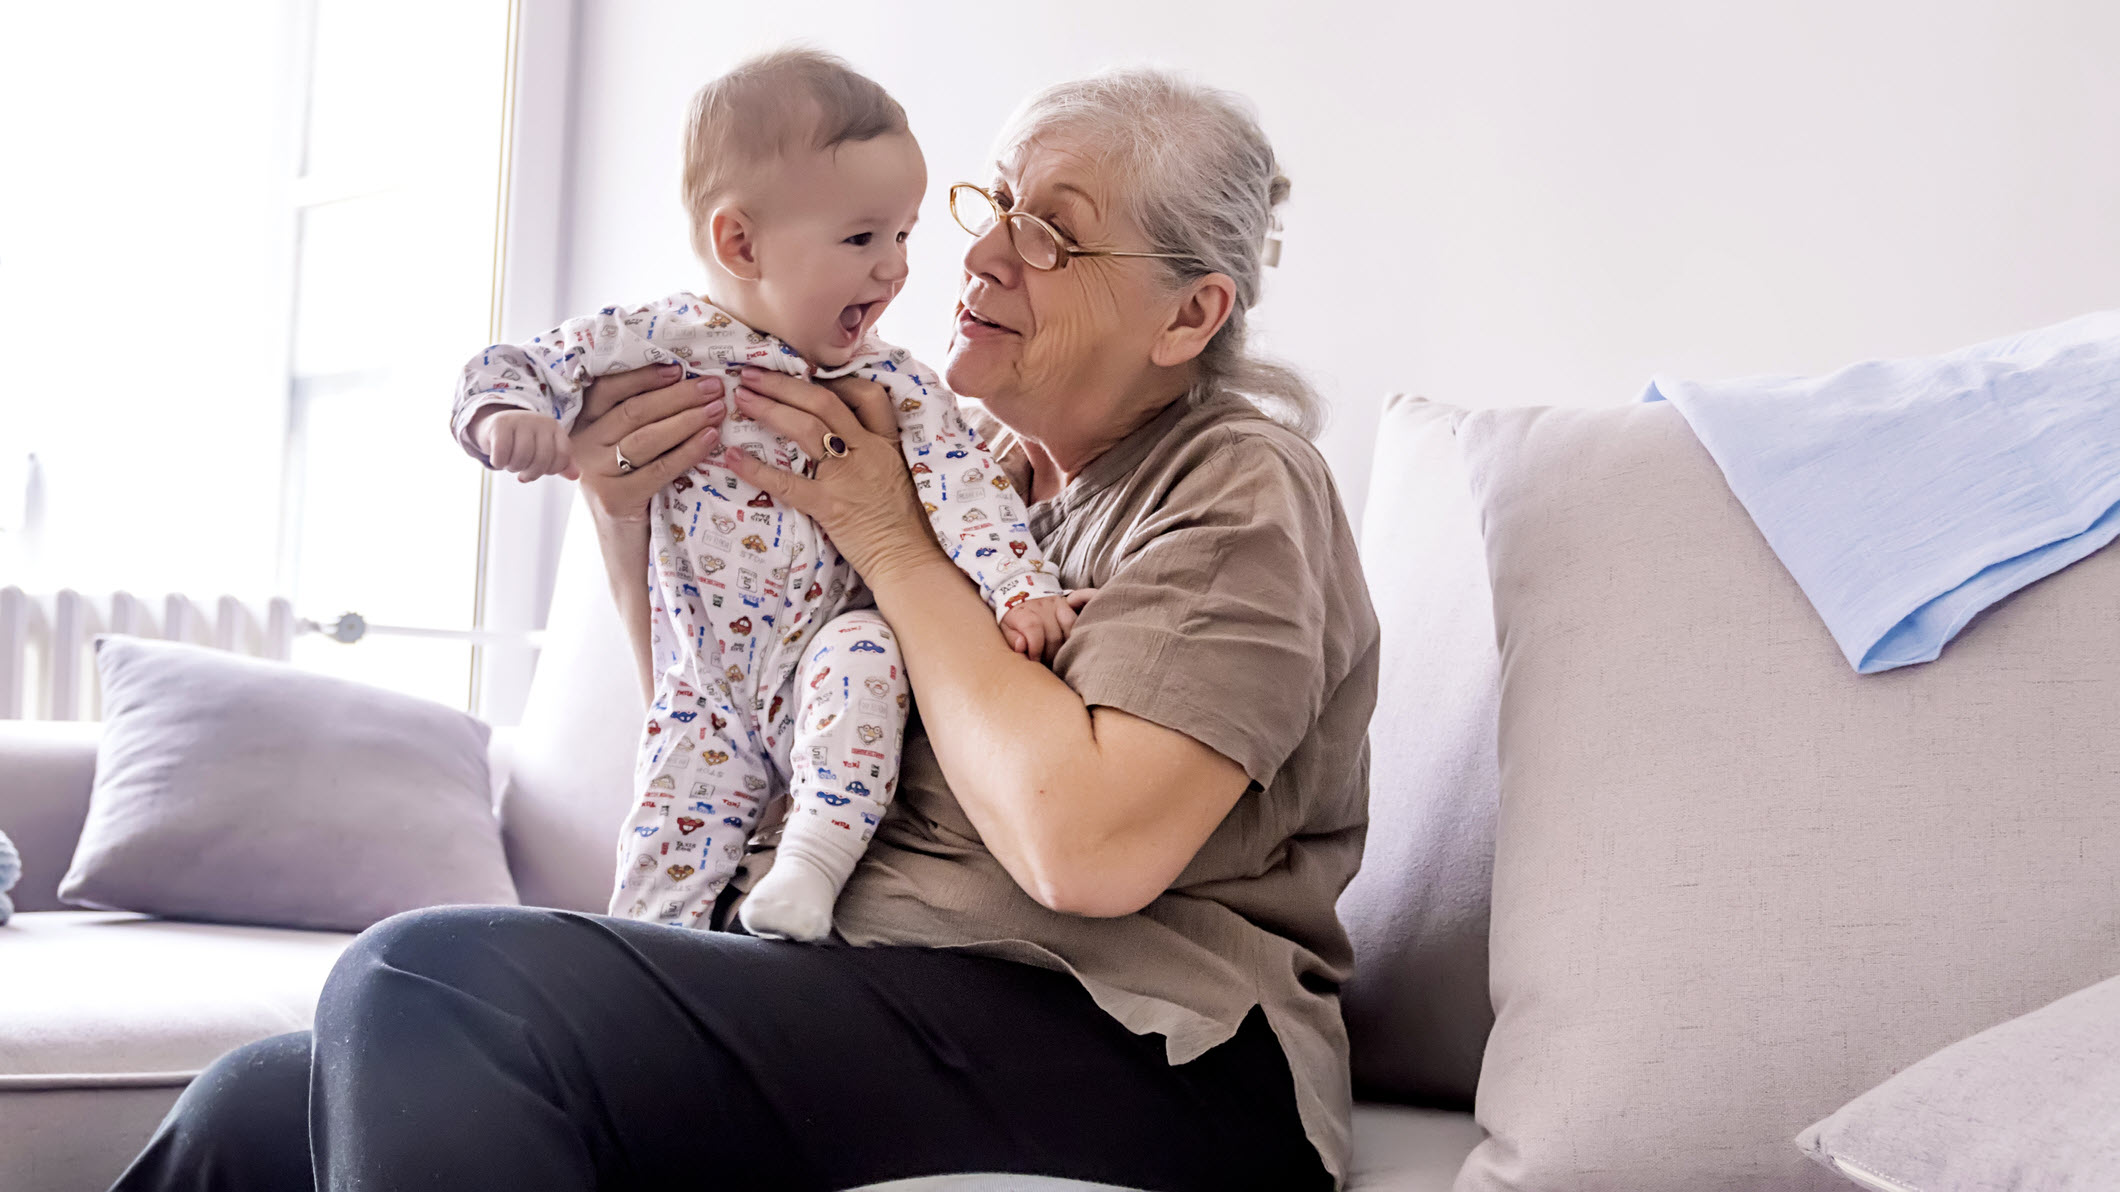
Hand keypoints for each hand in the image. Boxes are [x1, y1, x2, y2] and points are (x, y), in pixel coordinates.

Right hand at [474, 408, 577, 481]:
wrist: (496, 426)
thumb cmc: (525, 442)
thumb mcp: (545, 451)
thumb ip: (561, 464)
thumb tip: (575, 476)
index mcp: (555, 428)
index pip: (562, 456)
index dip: (552, 470)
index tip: (542, 471)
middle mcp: (540, 421)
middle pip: (542, 459)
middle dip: (532, 473)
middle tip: (523, 473)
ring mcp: (520, 420)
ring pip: (521, 458)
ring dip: (514, 468)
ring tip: (511, 464)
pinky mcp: (500, 424)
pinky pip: (502, 455)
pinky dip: (499, 463)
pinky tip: (499, 459)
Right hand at [570, 365, 726, 526]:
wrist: (622, 542)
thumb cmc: (630, 486)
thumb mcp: (624, 448)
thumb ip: (638, 418)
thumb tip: (683, 379)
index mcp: (582, 424)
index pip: (609, 389)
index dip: (644, 376)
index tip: (679, 368)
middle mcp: (582, 445)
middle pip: (634, 410)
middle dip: (678, 395)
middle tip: (713, 386)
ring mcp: (596, 473)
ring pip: (647, 437)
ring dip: (687, 419)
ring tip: (717, 409)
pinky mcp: (616, 498)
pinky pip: (660, 468)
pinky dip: (688, 451)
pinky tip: (710, 439)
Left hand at [719, 367, 935, 584]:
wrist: (910, 561)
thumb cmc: (904, 524)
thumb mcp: (898, 475)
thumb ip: (874, 452)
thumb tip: (839, 437)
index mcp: (886, 443)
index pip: (866, 394)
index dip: (833, 381)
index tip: (806, 377)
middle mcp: (868, 451)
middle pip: (824, 401)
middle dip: (784, 384)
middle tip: (752, 374)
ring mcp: (848, 477)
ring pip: (806, 428)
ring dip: (769, 408)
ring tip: (741, 399)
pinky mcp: (830, 506)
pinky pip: (788, 483)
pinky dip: (756, 469)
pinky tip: (732, 458)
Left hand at [999, 589, 1095, 664]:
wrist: (1020, 595)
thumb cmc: (1013, 620)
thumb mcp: (1005, 630)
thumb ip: (1012, 640)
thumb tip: (1021, 647)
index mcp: (1022, 612)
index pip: (1033, 629)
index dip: (1036, 649)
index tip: (1034, 662)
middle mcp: (1040, 606)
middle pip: (1053, 636)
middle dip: (1050, 656)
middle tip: (1045, 664)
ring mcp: (1055, 604)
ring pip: (1067, 630)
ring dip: (1063, 648)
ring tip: (1056, 657)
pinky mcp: (1066, 604)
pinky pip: (1075, 622)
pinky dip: (1073, 636)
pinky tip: (1067, 646)